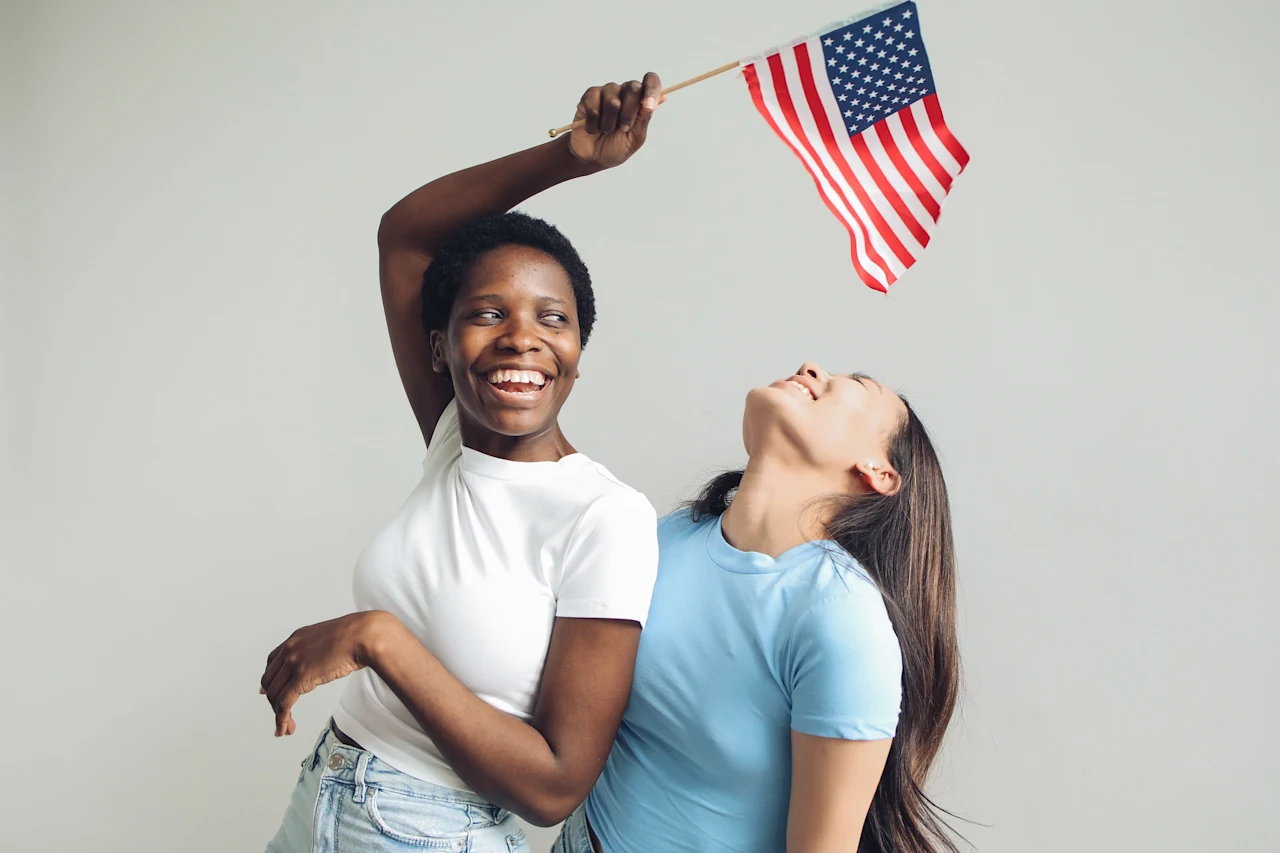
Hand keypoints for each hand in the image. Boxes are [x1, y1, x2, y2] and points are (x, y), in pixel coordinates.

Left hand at [259, 612, 384, 736]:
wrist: (362, 635)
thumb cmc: (355, 635)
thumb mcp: (328, 638)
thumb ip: (318, 649)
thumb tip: (321, 661)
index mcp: (296, 638)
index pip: (272, 662)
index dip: (269, 680)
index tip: (268, 692)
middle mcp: (290, 650)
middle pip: (269, 680)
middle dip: (272, 700)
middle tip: (280, 713)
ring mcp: (294, 663)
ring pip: (274, 694)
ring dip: (277, 714)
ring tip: (285, 727)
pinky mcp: (301, 677)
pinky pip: (284, 703)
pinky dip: (282, 719)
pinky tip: (285, 728)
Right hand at [567, 72, 664, 170]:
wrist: (592, 157)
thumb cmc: (616, 147)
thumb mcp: (635, 138)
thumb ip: (645, 118)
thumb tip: (662, 97)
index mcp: (640, 100)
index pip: (650, 81)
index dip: (652, 89)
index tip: (649, 106)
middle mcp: (624, 91)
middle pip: (632, 87)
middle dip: (628, 114)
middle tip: (622, 129)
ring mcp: (606, 92)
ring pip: (612, 101)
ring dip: (609, 123)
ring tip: (605, 131)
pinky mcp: (590, 96)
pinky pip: (594, 106)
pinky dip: (594, 123)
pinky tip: (592, 128)